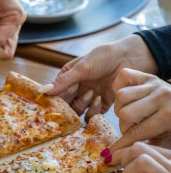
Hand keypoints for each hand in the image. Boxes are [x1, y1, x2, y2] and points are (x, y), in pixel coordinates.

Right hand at [43, 35, 157, 120]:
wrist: (130, 58)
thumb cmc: (104, 57)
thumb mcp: (81, 68)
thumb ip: (62, 82)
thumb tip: (42, 91)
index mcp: (67, 78)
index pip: (55, 93)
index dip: (55, 98)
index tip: (57, 98)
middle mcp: (76, 90)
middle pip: (65, 105)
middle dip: (70, 101)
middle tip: (78, 92)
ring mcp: (88, 98)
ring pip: (77, 112)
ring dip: (83, 104)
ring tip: (92, 92)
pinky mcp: (101, 105)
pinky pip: (92, 115)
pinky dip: (94, 110)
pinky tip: (99, 98)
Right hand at [110, 69, 170, 150]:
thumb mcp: (166, 143)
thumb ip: (144, 149)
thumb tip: (112, 157)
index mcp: (169, 115)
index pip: (136, 133)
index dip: (121, 145)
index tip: (112, 153)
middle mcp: (162, 96)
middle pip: (124, 113)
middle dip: (124, 125)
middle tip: (131, 128)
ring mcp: (154, 83)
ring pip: (120, 96)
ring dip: (121, 107)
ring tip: (130, 114)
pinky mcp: (147, 75)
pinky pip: (122, 77)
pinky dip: (119, 86)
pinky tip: (128, 98)